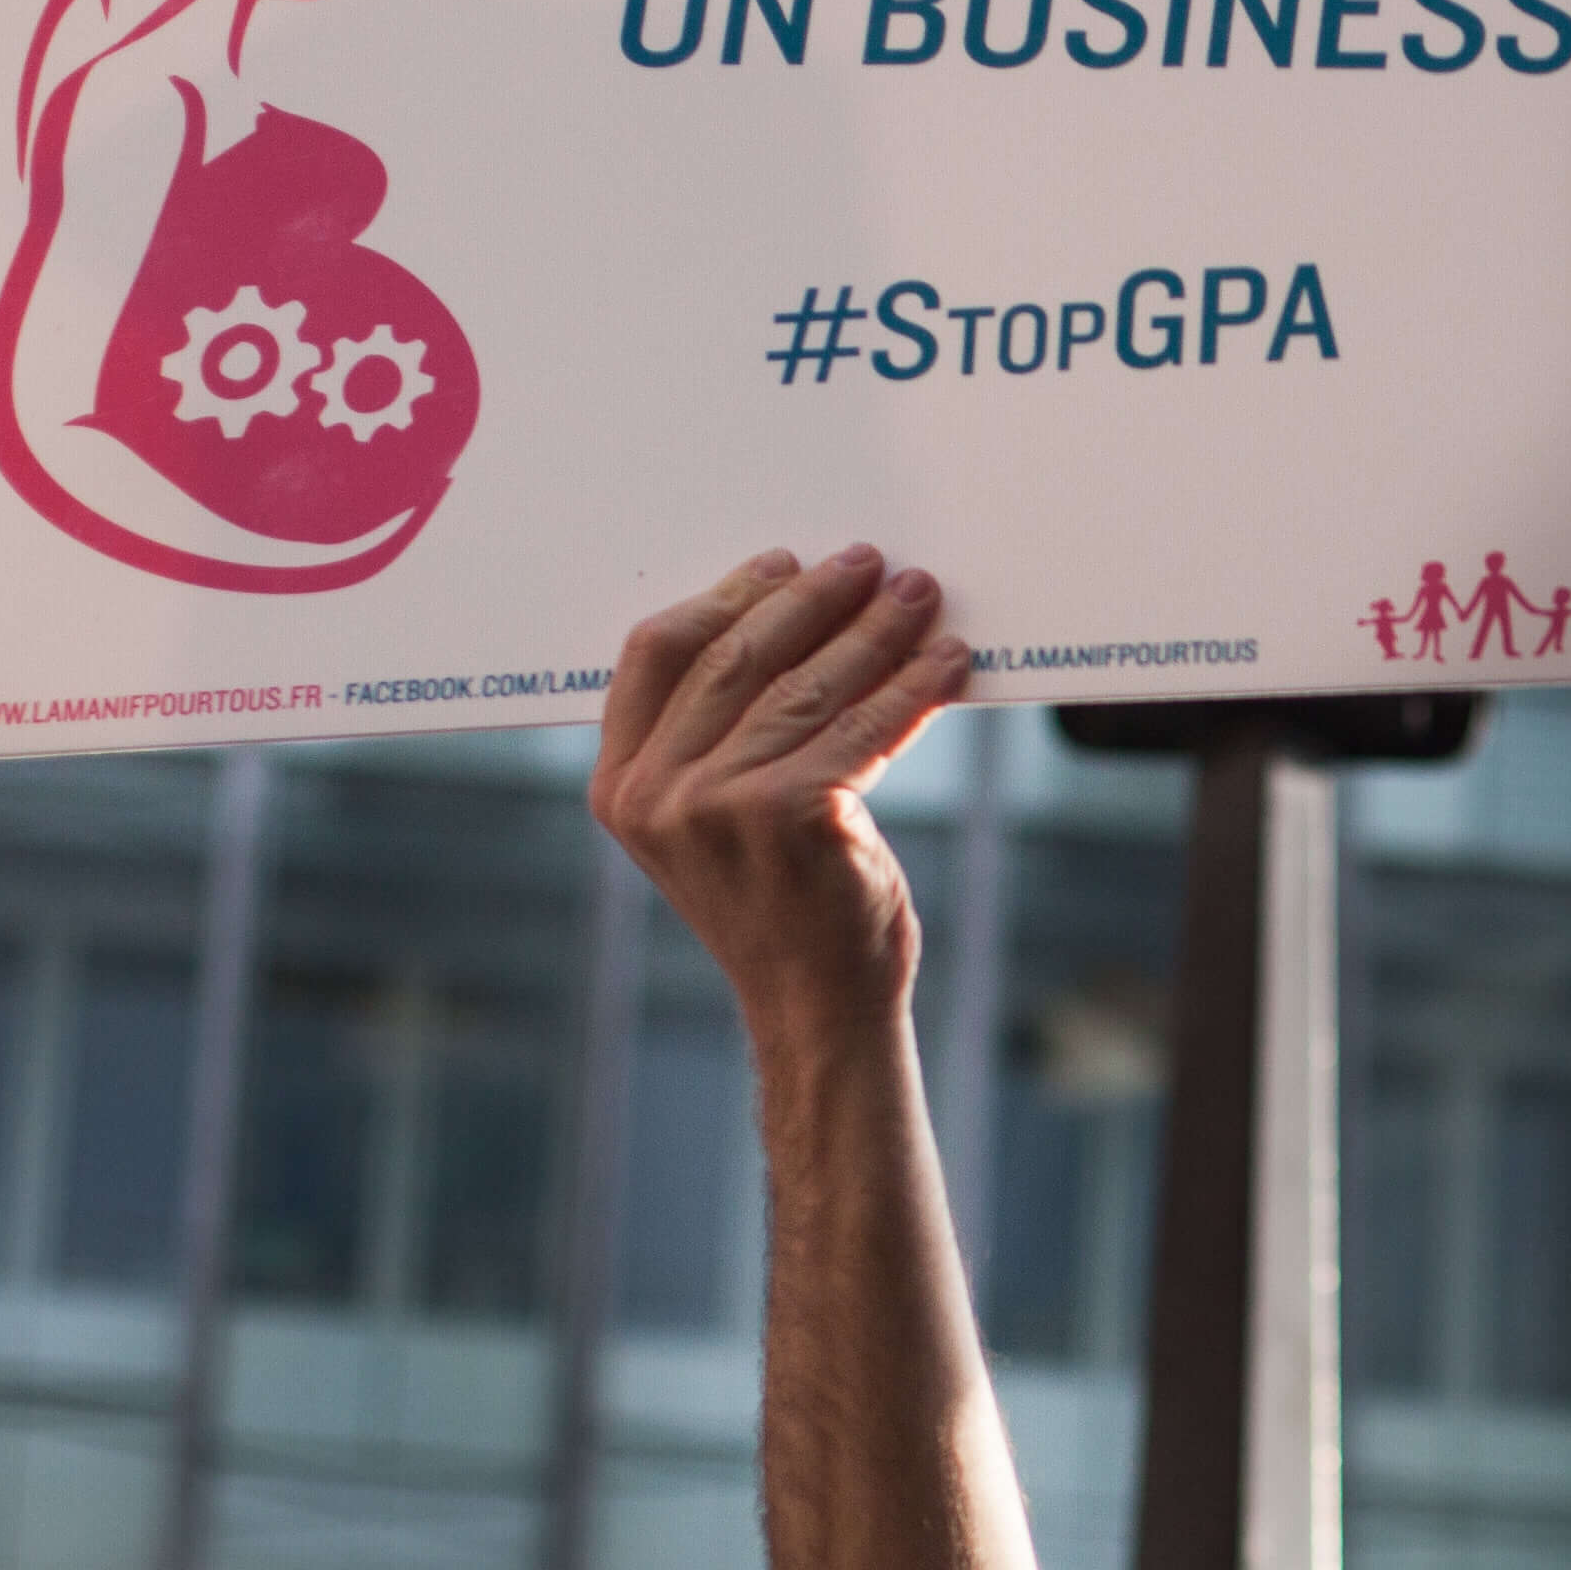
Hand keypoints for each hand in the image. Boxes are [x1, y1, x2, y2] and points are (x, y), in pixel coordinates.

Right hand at [594, 546, 973, 1035]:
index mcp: (621, 784)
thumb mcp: (711, 822)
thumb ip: (712, 739)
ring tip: (920, 596)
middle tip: (866, 563)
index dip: (724, 597)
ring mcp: (722, 805)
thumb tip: (791, 620)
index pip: (657, 653)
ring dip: (875, 631)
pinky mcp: (794, 815)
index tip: (783, 566)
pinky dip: (915, 687)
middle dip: (812, 600)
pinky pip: (866, 728)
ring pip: (809, 686)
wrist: (816, 1006)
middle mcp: (658, 793)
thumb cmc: (779, 904)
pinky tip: (949, 662)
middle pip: (738, 656)